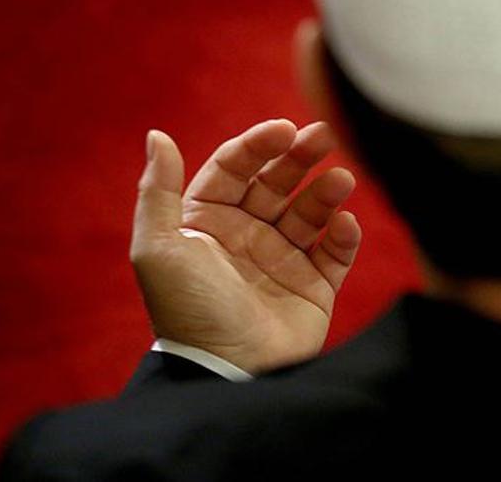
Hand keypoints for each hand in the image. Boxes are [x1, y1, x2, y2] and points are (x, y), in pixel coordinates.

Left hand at [131, 119, 360, 374]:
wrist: (227, 371)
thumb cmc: (189, 310)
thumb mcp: (159, 249)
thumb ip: (156, 190)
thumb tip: (156, 135)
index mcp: (208, 222)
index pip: (235, 168)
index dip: (258, 144)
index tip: (284, 129)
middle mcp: (247, 235)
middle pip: (277, 181)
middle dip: (301, 156)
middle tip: (325, 135)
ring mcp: (282, 260)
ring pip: (311, 211)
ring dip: (326, 192)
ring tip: (341, 181)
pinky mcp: (314, 287)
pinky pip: (335, 252)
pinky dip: (343, 235)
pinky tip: (344, 224)